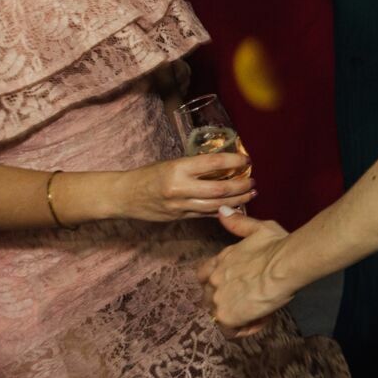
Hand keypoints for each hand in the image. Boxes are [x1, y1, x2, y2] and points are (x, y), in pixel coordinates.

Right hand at [109, 154, 256, 221]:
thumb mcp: (171, 163)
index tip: (247, 160)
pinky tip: (235, 207)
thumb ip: (195, 166)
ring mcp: (179, 206)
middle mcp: (180, 188)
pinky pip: (205, 215)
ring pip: (215, 206)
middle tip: (253, 181)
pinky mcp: (179, 218)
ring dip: (237, 201)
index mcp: (178, 169)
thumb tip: (224, 164)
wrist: (124, 196)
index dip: (235, 161)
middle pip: (219, 189)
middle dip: (241, 186)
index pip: (214, 163)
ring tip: (251, 194)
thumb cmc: (148, 175)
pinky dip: (222, 211)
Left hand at [200, 210, 294, 336]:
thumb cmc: (277, 245)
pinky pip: (230, 331)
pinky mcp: (227, 317)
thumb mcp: (258, 228)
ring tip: (260, 312)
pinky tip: (261, 320)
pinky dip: (244, 329)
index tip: (234, 285)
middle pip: (209, 298)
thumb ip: (238, 223)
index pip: (203, 275)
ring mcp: (218, 299)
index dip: (216, 282)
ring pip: (219, 316)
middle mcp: (214, 281)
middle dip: (226, 302)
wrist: (285, 265)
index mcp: (220, 260)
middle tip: (250, 301)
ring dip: (237, 316)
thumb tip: (222, 210)